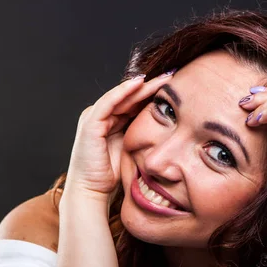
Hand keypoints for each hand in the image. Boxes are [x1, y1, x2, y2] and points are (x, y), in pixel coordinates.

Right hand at [63, 71, 174, 203]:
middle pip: (130, 96)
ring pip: (121, 95)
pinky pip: (109, 102)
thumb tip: (168, 129)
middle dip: (152, 85)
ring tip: (162, 78)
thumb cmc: (111, 175)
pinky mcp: (90, 123)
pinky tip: (139, 83)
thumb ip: (143, 136)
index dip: (154, 94)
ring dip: (141, 85)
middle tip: (173, 75)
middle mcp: (102, 116)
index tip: (175, 87)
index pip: (135, 102)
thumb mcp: (132, 150)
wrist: (91, 191)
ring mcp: (94, 118)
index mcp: (112, 122)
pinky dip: (123, 91)